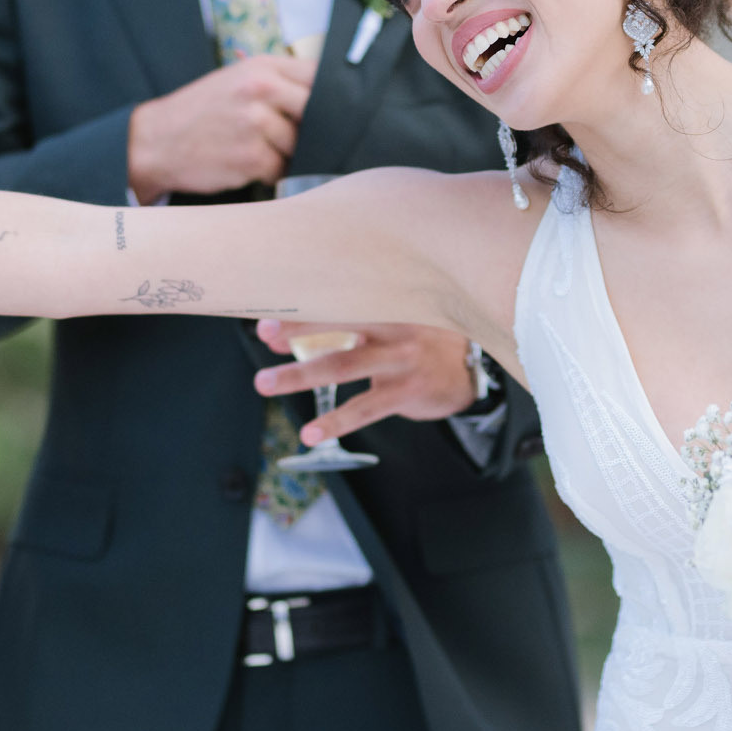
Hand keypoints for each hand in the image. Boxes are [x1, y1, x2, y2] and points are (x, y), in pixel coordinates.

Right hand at [127, 55, 316, 202]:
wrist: (155, 141)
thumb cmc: (200, 112)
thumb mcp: (236, 80)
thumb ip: (279, 82)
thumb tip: (327, 99)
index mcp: (262, 67)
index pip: (320, 76)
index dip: (331, 96)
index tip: (332, 110)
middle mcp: (262, 90)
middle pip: (318, 112)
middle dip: (313, 128)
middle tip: (298, 135)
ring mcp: (257, 124)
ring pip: (300, 144)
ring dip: (287, 153)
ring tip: (258, 149)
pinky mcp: (252, 158)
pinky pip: (282, 169)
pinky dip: (270, 172)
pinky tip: (247, 164)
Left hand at [253, 320, 480, 442]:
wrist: (469, 372)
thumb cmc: (414, 341)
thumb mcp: (388, 321)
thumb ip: (341, 324)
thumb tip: (279, 335)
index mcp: (386, 301)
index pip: (338, 297)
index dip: (302, 305)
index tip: (268, 313)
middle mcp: (394, 323)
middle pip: (339, 321)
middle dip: (298, 329)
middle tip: (262, 334)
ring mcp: (402, 357)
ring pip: (343, 365)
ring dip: (300, 375)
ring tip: (265, 382)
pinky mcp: (408, 390)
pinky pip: (365, 408)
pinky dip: (335, 422)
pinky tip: (310, 433)